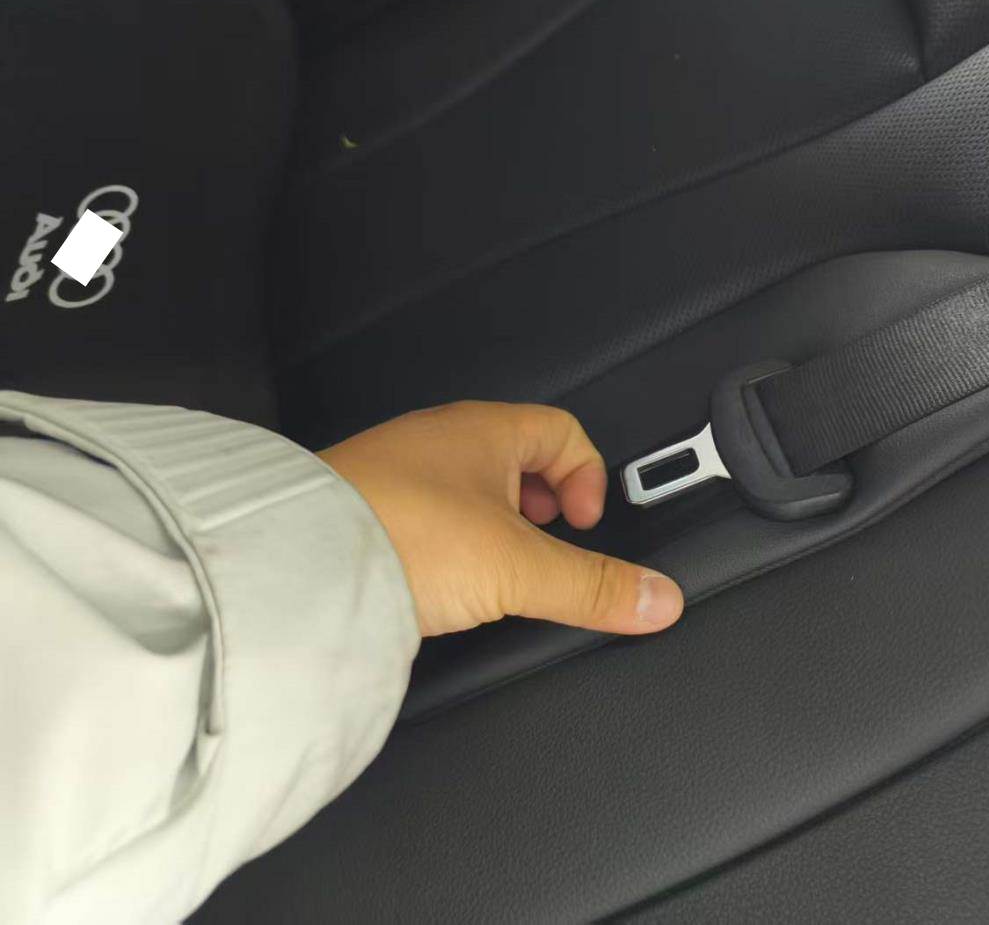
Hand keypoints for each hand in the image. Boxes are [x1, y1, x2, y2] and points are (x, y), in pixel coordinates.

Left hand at [318, 401, 683, 636]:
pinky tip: (445, 582)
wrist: (290, 565)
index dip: (588, 477)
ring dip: (496, 529)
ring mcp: (398, 474)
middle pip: (518, 461)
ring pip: (470, 490)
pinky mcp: (365, 513)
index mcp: (483, 430)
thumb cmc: (394, 536)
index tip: (584, 525)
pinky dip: (451, 546)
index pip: (563, 432)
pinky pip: (429, 517)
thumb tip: (658, 597)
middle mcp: (438, 441)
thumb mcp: (516, 568)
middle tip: (545, 549)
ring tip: (497, 572)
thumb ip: (592, 586)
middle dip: (544, 508)